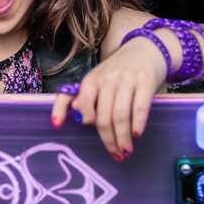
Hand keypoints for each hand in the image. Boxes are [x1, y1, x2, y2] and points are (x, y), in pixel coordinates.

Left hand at [49, 39, 167, 159]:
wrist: (146, 49)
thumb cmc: (119, 71)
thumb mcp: (99, 80)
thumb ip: (87, 98)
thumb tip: (79, 117)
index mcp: (91, 80)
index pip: (78, 100)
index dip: (71, 114)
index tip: (57, 126)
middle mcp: (107, 79)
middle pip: (102, 116)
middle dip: (107, 139)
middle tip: (115, 154)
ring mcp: (126, 80)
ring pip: (120, 115)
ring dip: (122, 137)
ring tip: (126, 151)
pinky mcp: (145, 81)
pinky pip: (139, 107)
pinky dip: (137, 123)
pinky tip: (137, 135)